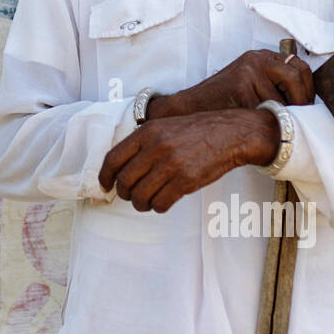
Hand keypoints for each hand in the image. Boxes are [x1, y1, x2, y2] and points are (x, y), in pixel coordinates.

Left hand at [99, 108, 280, 212]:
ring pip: (140, 196)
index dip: (105, 176)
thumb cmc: (195, 131)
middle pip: (124, 181)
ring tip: (147, 202)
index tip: (105, 186)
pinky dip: (158, 207)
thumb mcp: (163, 127)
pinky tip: (162, 202)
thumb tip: (121, 167)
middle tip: (131, 196)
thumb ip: (142, 142)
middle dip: (124, 194)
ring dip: (141, 204)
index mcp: (146, 133)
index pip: (112, 158)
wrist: (229, 134)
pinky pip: (160, 203)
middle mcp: (155, 148)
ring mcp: (170, 165)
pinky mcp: (185, 181)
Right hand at [147, 49, 313, 119]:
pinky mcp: (240, 87)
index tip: (308, 105)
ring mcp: (247, 71)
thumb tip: (308, 102)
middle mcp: (255, 59)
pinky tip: (258, 126)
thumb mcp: (250, 83)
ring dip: (282, 115)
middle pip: (295, 76)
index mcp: (261, 56)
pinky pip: (265, 109)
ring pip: (282, 97)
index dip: (308, 87)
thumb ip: (274, 84)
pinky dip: (265, 121)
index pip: (299, 66)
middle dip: (302, 101)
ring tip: (275, 124)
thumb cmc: (224, 101)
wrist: (192, 107)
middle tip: (300, 119)